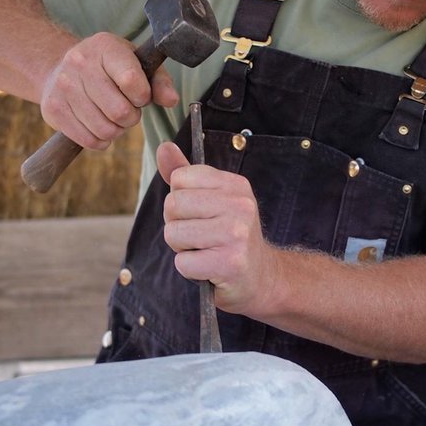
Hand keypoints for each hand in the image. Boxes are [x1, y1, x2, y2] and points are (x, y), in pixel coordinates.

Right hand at [39, 32, 178, 149]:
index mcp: (105, 46)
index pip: (132, 81)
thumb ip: (159, 81)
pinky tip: (98, 125)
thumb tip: (172, 100)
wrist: (59, 67)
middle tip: (126, 109)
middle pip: (120, 112)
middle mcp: (80, 63)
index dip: (142, 96)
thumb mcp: (137, 64)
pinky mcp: (53, 109)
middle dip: (131, 117)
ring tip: (111, 116)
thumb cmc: (109, 68)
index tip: (139, 95)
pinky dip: (100, 140)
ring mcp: (63, 86)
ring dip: (116, 130)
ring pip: (104, 130)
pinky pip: (88, 140)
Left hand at [157, 141, 276, 314]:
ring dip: (182, 249)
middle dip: (177, 226)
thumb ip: (185, 175)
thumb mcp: (213, 201)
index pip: (180, 178)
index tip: (201, 216)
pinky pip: (183, 263)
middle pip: (173, 205)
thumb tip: (163, 147)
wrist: (262, 278)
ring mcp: (236, 234)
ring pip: (174, 234)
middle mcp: (239, 205)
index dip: (181, 202)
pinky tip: (209, 269)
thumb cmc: (231, 239)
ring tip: (206, 252)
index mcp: (235, 185)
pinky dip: (190, 270)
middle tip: (202, 238)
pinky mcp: (230, 263)